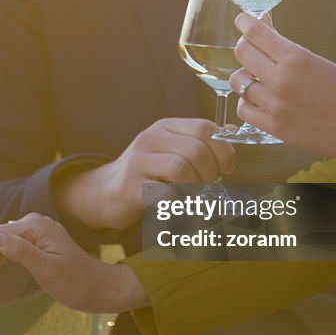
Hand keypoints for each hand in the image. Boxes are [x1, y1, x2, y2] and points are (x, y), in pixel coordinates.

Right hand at [0, 213, 148, 311]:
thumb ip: (20, 251)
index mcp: (34, 226)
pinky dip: (2, 261)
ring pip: (2, 244)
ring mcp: (37, 231)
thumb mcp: (47, 269)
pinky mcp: (40, 241)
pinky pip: (13, 246)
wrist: (98, 287)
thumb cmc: (75, 282)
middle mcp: (34, 223)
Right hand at [54, 119, 234, 230]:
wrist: (104, 192)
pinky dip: (181, 205)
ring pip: (182, 169)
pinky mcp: (130, 187)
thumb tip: (231, 133)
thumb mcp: (170, 150)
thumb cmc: (146, 174)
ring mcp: (138, 162)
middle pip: (196, 150)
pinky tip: (180, 208)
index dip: (224, 150)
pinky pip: (166, 195)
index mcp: (165, 127)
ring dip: (197, 188)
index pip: (205, 128)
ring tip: (195, 197)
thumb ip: (199, 143)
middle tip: (209, 187)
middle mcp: (150, 139)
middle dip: (211, 173)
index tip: (227, 168)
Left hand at [231, 14, 335, 171]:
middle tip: (252, 49)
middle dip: (246, 46)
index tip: (242, 21)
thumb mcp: (320, 62)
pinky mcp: (273, 127)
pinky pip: (244, 109)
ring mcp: (274, 105)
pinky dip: (247, 101)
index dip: (245, 23)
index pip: (257, 33)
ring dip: (246, 75)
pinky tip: (258, 99)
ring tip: (258, 78)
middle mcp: (281, 80)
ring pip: (239, 82)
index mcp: (296, 59)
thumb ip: (291, 52)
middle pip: (242, 53)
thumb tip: (268, 37)